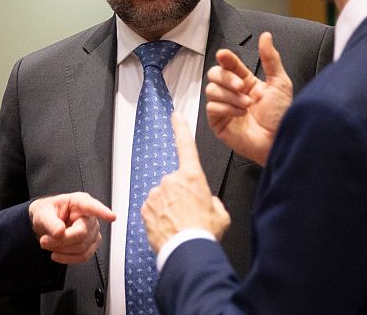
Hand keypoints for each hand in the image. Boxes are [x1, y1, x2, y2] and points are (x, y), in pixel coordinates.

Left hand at [29, 192, 115, 263]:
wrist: (44, 223)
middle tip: (44, 241)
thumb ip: (50, 222)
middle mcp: (89, 215)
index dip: (102, 212)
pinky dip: (68, 258)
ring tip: (49, 244)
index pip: (91, 207)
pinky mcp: (92, 243)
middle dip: (61, 241)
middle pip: (82, 233)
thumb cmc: (46, 213)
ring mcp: (92, 230)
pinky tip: (57, 254)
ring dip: (62, 250)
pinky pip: (84, 256)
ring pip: (82, 247)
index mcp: (79, 202)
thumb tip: (60, 232)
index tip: (111, 217)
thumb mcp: (42, 214)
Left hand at [141, 112, 230, 253]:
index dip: (180, 128)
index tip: (175, 116)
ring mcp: (157, 193)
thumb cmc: (204, 232)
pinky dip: (159, 217)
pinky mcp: (145, 207)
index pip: (186, 145)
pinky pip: (153, 209)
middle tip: (190, 214)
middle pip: (176, 183)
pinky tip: (169, 228)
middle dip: (181, 196)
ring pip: (163, 197)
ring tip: (180, 224)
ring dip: (170, 208)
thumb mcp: (220, 214)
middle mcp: (172, 180)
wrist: (187, 251)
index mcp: (192, 176)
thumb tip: (208, 202)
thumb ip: (212, 200)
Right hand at [205, 32, 291, 165]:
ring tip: (248, 106)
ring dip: (231, 96)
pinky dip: (227, 109)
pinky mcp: (218, 123)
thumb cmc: (282, 116)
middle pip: (214, 74)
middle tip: (243, 86)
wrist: (280, 141)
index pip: (228, 64)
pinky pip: (211, 108)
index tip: (224, 55)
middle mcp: (232, 93)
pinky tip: (240, 115)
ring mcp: (224, 108)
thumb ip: (271, 59)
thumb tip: (266, 36)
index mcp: (245, 82)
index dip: (225, 58)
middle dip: (227, 78)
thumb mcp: (280, 83)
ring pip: (211, 90)